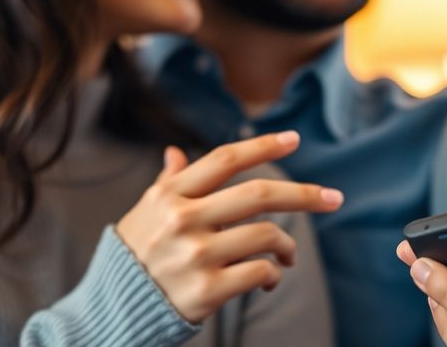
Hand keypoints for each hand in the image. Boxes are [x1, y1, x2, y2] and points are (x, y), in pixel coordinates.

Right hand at [117, 131, 343, 322]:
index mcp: (170, 195)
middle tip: (334, 199)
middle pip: (257, 194)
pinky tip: (269, 279)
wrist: (112, 308)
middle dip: (304, 195)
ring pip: (266, 236)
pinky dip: (273, 274)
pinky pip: (260, 272)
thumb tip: (175, 152)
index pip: (225, 160)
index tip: (295, 139)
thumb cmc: (135, 255)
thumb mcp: (144, 213)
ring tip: (287, 255)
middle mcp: (182, 219)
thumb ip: (166, 182)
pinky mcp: (206, 291)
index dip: (263, 146)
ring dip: (287, 246)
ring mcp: (195, 255)